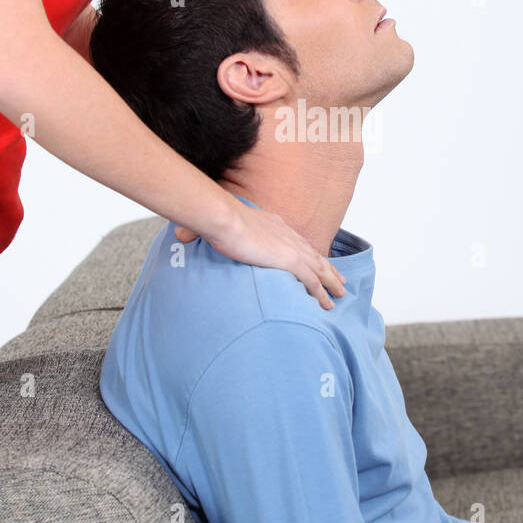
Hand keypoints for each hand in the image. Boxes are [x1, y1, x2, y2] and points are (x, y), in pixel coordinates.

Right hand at [174, 203, 346, 310]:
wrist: (224, 219)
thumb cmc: (218, 220)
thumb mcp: (218, 225)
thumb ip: (210, 233)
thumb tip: (181, 237)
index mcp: (275, 225)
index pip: (297, 242)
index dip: (309, 254)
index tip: (317, 261)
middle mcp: (288, 235)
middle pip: (315, 255)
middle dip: (329, 269)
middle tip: (340, 281)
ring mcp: (291, 248)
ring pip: (320, 270)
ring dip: (332, 284)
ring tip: (341, 295)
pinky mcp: (291, 261)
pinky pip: (312, 281)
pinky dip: (321, 293)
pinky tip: (327, 303)